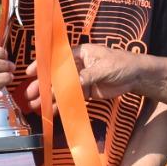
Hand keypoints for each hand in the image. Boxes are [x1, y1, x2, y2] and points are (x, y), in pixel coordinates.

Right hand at [23, 43, 143, 110]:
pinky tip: (52, 112)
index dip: (43, 65)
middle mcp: (77, 66)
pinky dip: (62, 105)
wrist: (136, 76)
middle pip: (56, 76)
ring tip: (36, 106)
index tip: (29, 72)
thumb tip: (71, 84)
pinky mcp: (86, 92)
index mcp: (79, 54)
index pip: (57, 59)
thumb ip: (86, 76)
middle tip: (29, 94)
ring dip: (49, 98)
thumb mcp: (103, 68)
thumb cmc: (121, 64)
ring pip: (62, 89)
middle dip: (42, 85)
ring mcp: (81, 80)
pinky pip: (71, 99)